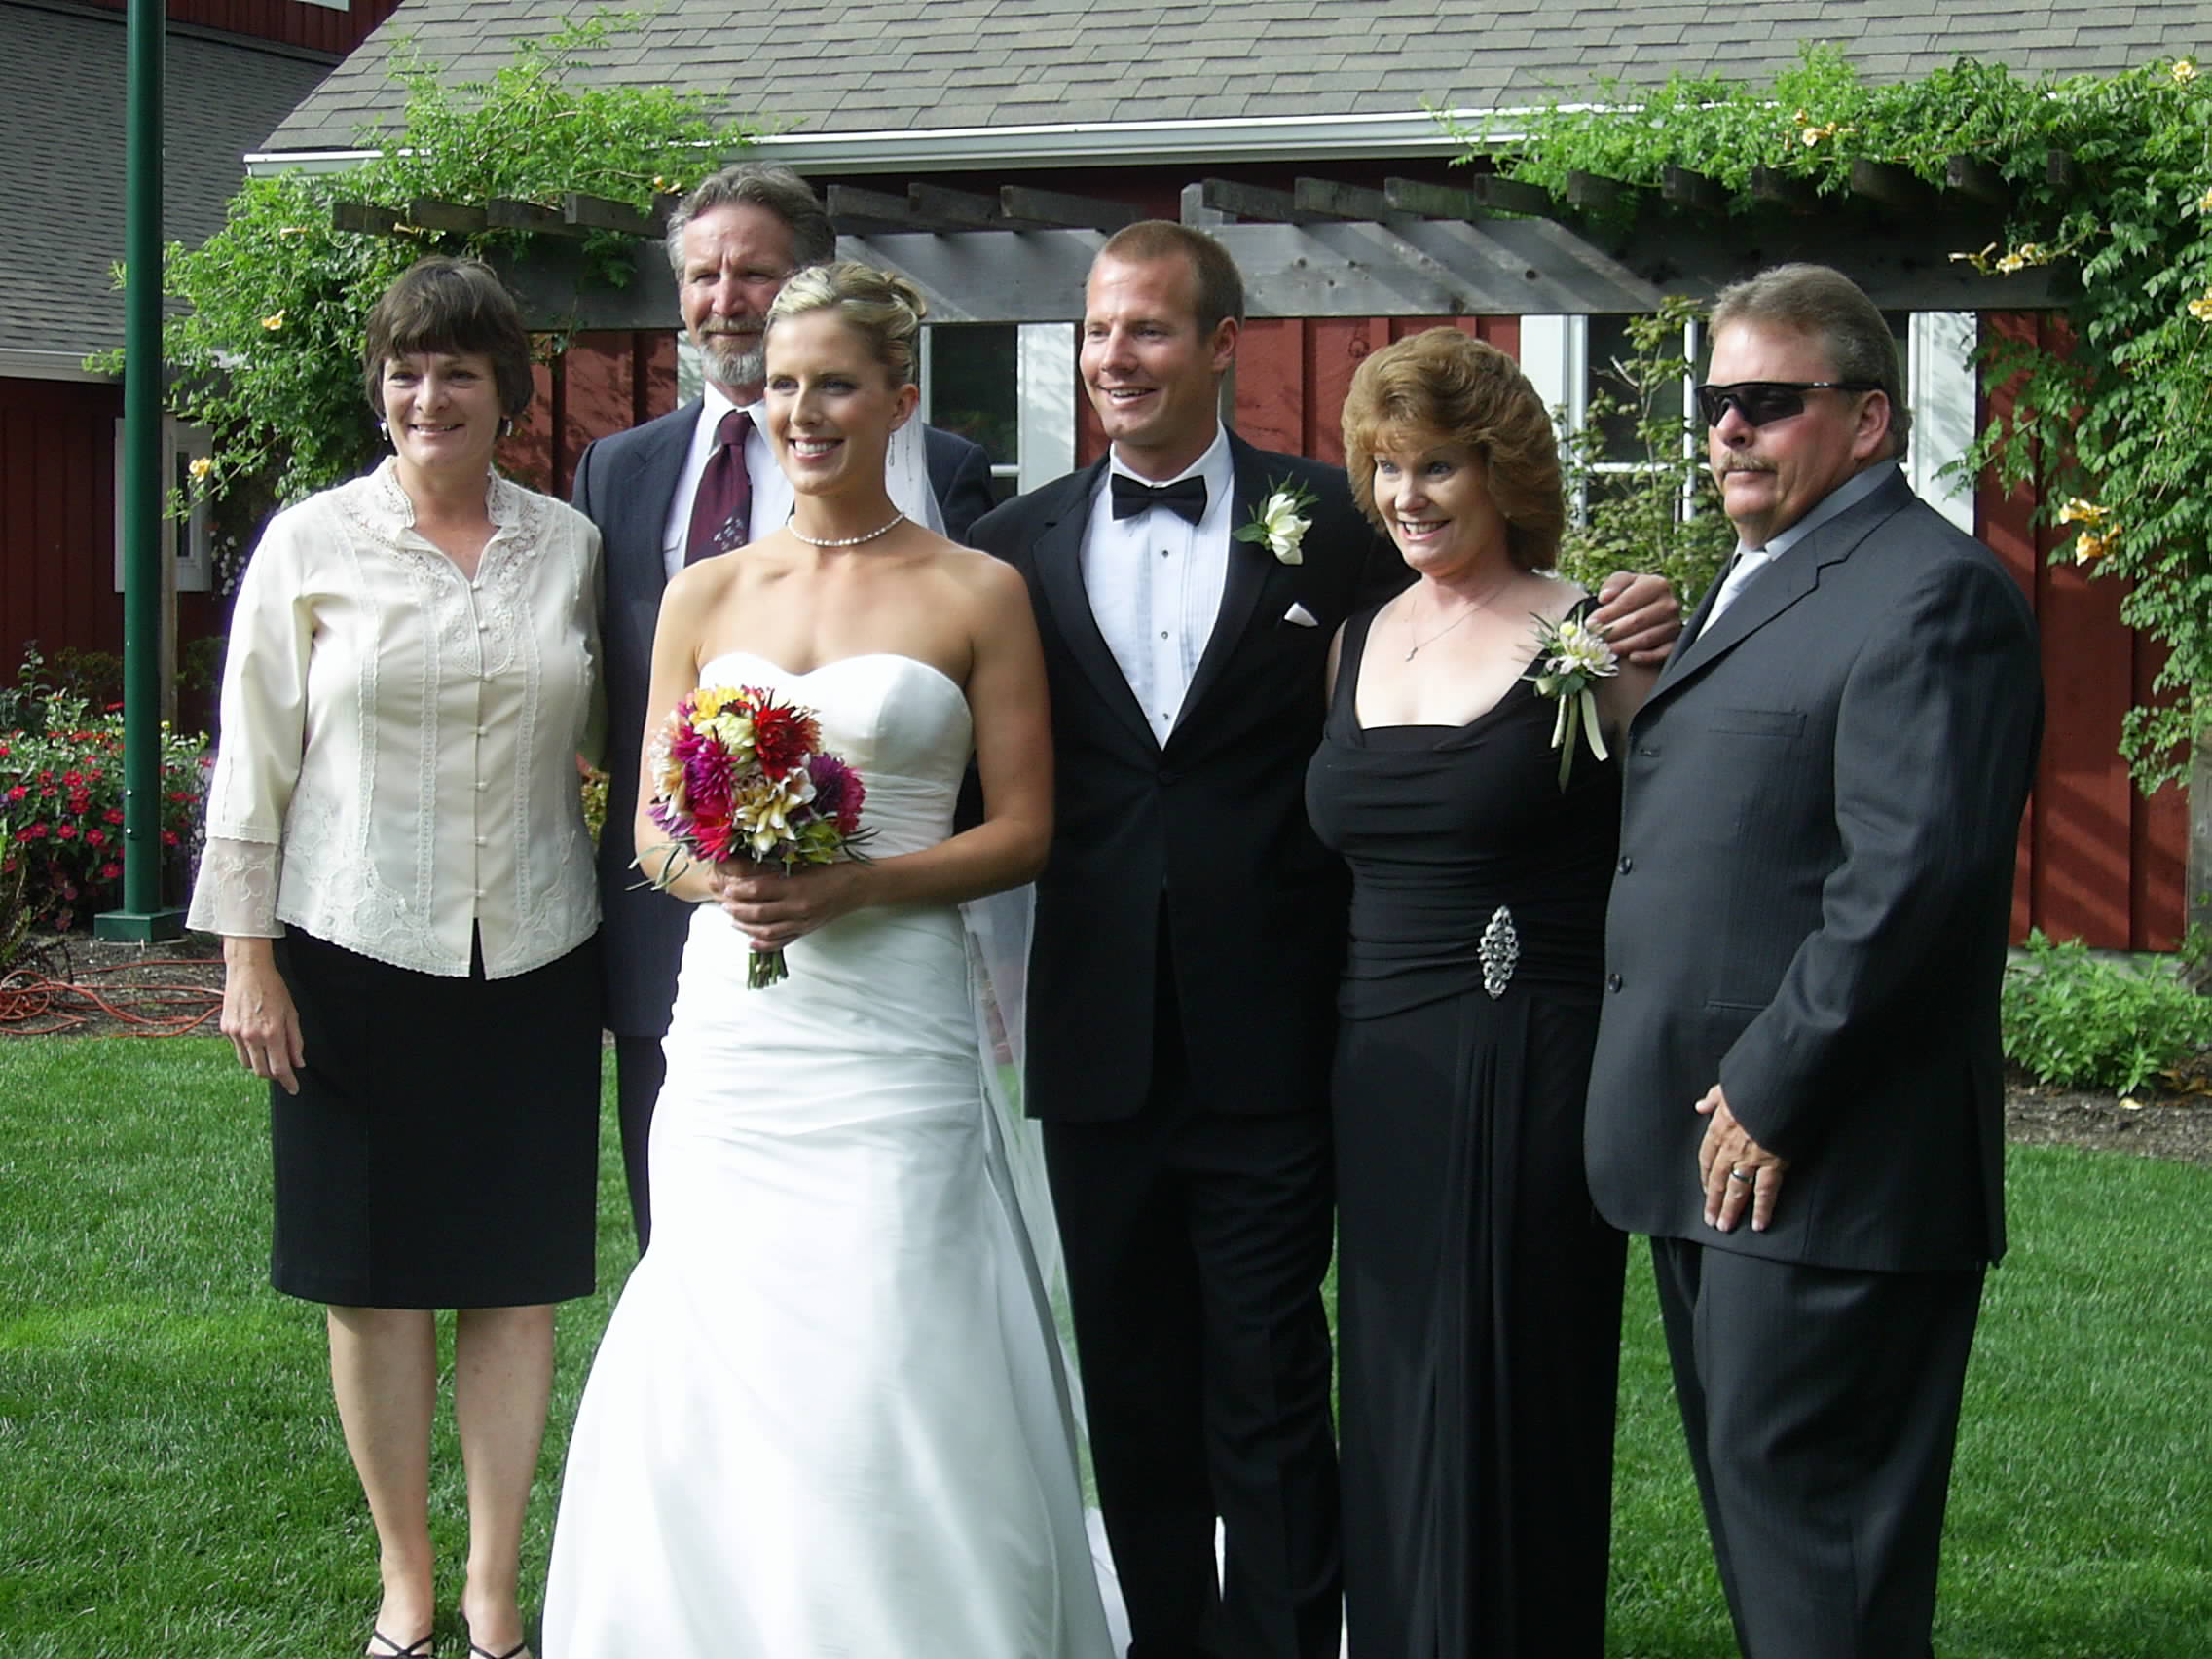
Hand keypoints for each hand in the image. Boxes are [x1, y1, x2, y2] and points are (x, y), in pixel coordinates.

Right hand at [219, 942, 304, 1095]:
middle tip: (283, 1070)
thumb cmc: (273, 988)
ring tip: (269, 1053)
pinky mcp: (226, 1029)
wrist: (248, 970)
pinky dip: (248, 1051)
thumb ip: (296, 1041)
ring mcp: (236, 1034)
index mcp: (272, 1032)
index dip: (288, 1082)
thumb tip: (299, 1062)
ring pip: (248, 1064)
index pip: (280, 1068)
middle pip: (262, 1071)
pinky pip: (238, 1050)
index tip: (294, 1088)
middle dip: (274, 1075)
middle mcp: (252, 1036)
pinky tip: (255, 1039)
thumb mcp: (291, 1013)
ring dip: (260, 1064)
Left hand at [711, 860, 867, 951]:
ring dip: (745, 927)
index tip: (727, 887)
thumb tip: (747, 873)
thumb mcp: (803, 865)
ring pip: (766, 931)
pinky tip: (750, 941)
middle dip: (737, 909)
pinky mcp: (805, 931)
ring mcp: (802, 923)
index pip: (759, 890)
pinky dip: (763, 945)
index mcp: (797, 887)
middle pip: (758, 913)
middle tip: (725, 904)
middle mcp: (798, 908)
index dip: (739, 890)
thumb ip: (777, 872)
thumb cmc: (832, 870)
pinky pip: (780, 942)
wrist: (858, 888)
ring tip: (733, 920)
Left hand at [1593, 571, 1681, 665]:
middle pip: (1636, 621)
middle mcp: (1670, 604)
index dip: (1606, 614)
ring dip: (1622, 645)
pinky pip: (1663, 653)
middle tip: (1594, 639)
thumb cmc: (1633, 593)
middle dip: (1611, 631)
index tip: (1590, 623)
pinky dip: (1647, 657)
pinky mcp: (1675, 642)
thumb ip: (1613, 584)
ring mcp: (1674, 624)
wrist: (1651, 607)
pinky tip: (1631, 657)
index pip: (1628, 601)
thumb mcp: (1623, 582)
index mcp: (1657, 584)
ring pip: (1646, 638)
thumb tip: (1605, 598)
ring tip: (1604, 649)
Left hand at [1695, 1084, 1788, 1232]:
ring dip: (1730, 1210)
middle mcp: (1731, 1147)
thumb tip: (1701, 1105)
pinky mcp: (1773, 1164)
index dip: (1706, 1175)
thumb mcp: (1727, 1087)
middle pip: (1718, 1179)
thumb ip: (1714, 1099)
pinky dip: (1762, 1210)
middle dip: (1714, 1201)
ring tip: (1725, 1226)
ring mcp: (1751, 1158)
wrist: (1779, 1087)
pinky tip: (1759, 1224)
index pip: (1707, 1158)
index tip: (1706, 1188)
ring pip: (1737, 1190)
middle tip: (1711, 1219)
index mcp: (1719, 1128)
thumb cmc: (1755, 1084)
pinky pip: (1766, 1192)